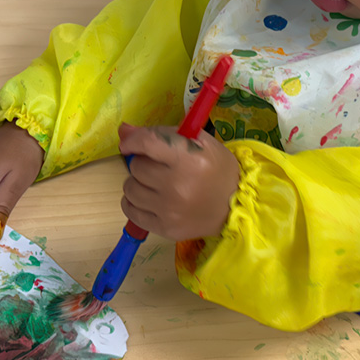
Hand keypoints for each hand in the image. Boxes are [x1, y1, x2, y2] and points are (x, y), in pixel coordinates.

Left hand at [117, 122, 240, 241]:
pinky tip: (147, 198)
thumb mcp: (197, 140)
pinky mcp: (165, 228)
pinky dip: (134, 202)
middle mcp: (177, 185)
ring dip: (138, 182)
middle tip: (158, 166)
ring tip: (154, 183)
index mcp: (188, 158)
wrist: (236, 205)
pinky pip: (131, 211)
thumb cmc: (215, 168)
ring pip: (130, 188)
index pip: (147, 143)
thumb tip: (124, 130)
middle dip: (143, 162)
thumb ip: (160, 133)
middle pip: (136, 167)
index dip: (132, 141)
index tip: (129, 144)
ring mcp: (169, 210)